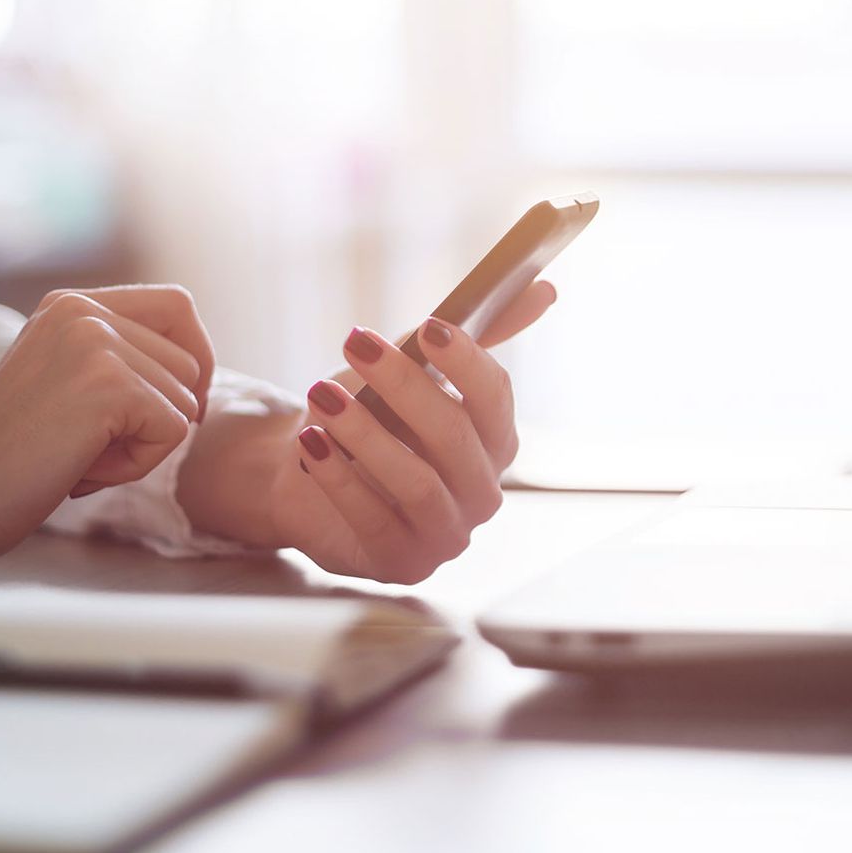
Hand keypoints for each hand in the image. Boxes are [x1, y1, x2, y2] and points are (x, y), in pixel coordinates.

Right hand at [0, 285, 214, 575]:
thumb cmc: (10, 456)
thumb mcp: (65, 382)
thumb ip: (118, 361)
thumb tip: (198, 368)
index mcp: (72, 305)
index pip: (178, 307)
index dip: (195, 358)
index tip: (172, 407)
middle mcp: (83, 311)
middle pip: (191, 361)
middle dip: (160, 417)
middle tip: (91, 446)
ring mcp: (95, 343)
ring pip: (186, 401)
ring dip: (143, 445)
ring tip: (76, 456)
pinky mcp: (107, 384)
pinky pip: (174, 430)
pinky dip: (136, 465)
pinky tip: (79, 470)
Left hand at [175, 280, 555, 582]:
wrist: (308, 473)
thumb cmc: (371, 418)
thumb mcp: (412, 370)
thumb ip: (467, 338)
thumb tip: (543, 290)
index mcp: (495, 440)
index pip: (495, 397)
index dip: (466, 361)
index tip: (429, 328)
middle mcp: (482, 490)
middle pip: (455, 436)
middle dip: (404, 385)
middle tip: (355, 342)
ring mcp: (448, 533)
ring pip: (416, 481)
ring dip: (365, 434)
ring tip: (321, 395)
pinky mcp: (404, 562)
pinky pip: (374, 521)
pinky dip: (340, 479)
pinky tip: (311, 442)